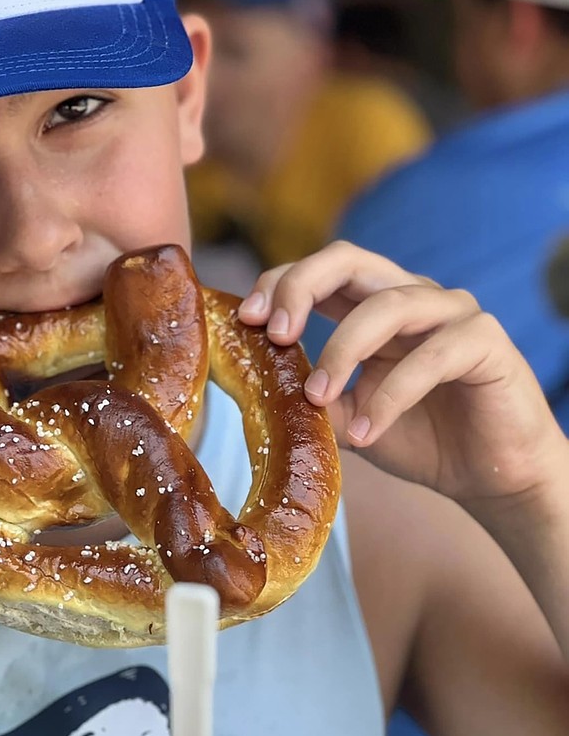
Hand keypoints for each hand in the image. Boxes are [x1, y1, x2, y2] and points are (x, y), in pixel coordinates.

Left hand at [238, 242, 564, 504]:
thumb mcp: (347, 417)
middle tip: (275, 334)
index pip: (319, 271)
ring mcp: (451, 312)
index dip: (279, 284)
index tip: (247, 322)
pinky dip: (391, 394)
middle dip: (301, 288)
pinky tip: (366, 432)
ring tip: (317, 399)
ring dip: (342, 351)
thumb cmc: (419, 437)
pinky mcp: (486, 341)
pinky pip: (433, 354)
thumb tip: (256, 384)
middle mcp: (410, 296)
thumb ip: (310, 394)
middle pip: (348, 259)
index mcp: (371, 306)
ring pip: (388, 305)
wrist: (489, 476)